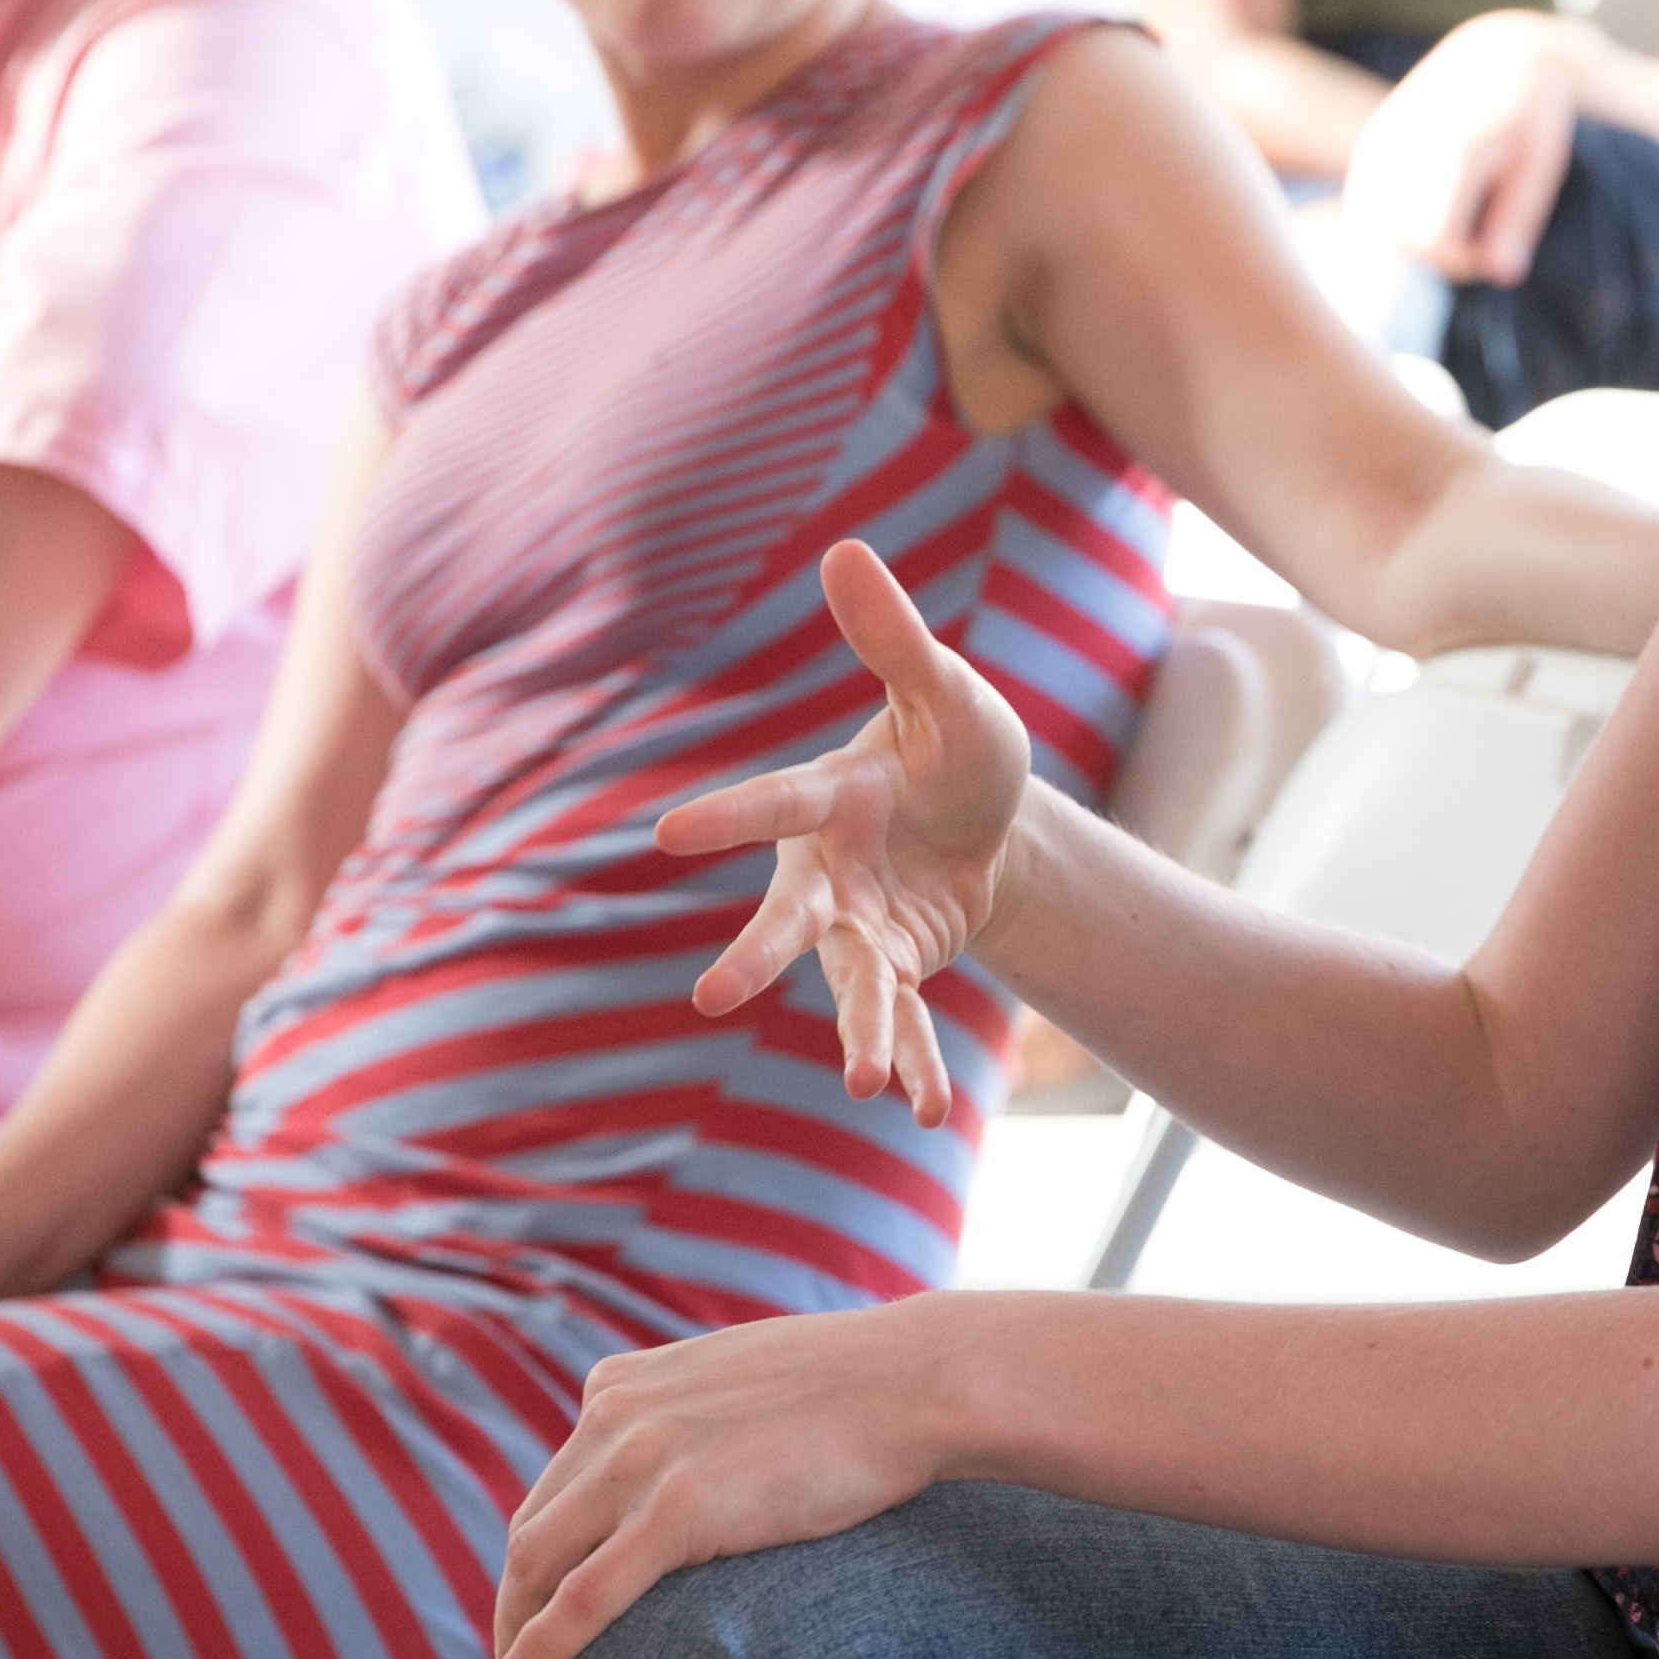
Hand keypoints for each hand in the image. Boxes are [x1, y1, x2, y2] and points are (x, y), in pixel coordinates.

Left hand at [486, 1303, 956, 1658]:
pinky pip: (582, 1598)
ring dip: (515, 1630)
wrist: (916, 1380)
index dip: (539, 1550)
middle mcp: (615, 1414)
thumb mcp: (743, 1383)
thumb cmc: (857, 1389)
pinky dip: (536, 1650)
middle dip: (513, 1599)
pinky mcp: (678, 1510)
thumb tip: (702, 1462)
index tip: (538, 1597)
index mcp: (625, 1384)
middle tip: (515, 1655)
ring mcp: (642, 1460)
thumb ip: (694, 1419)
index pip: (554, 1483)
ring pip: (538, 1564)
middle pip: (532, 1527)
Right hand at [656, 541, 1029, 1128]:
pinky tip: (928, 1110)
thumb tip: (843, 549)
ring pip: (851, 982)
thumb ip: (894, 638)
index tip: (667, 833)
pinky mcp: (896, 963)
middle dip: (756, 955)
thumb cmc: (953, 742)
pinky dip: (919, 1061)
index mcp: (833, 796)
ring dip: (860, 1029)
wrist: (991, 814)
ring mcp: (862, 924)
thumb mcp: (946, 691)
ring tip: (866, 1080)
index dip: (727, 816)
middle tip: (713, 998)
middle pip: (790, 917)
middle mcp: (832, 870)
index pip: (778, 801)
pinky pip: (903, 1015)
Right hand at [1343, 11, 1585, 284]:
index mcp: (1455, 147)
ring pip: (1373, 230)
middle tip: (1475, 231)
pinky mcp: (1370, 142)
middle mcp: (1408, 140)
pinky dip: (1390, 221)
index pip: (1433, 238)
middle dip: (1436, 254)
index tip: (1494, 244)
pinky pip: (1362, 210)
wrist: (1500, 54)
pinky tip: (1427, 204)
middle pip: (1400, 241)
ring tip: (1451, 214)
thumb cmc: (1530, 116)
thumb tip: (1504, 276)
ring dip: (1410, 240)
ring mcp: (1382, 139)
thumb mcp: (1542, 165)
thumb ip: (1518, 221)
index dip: (1465, 258)